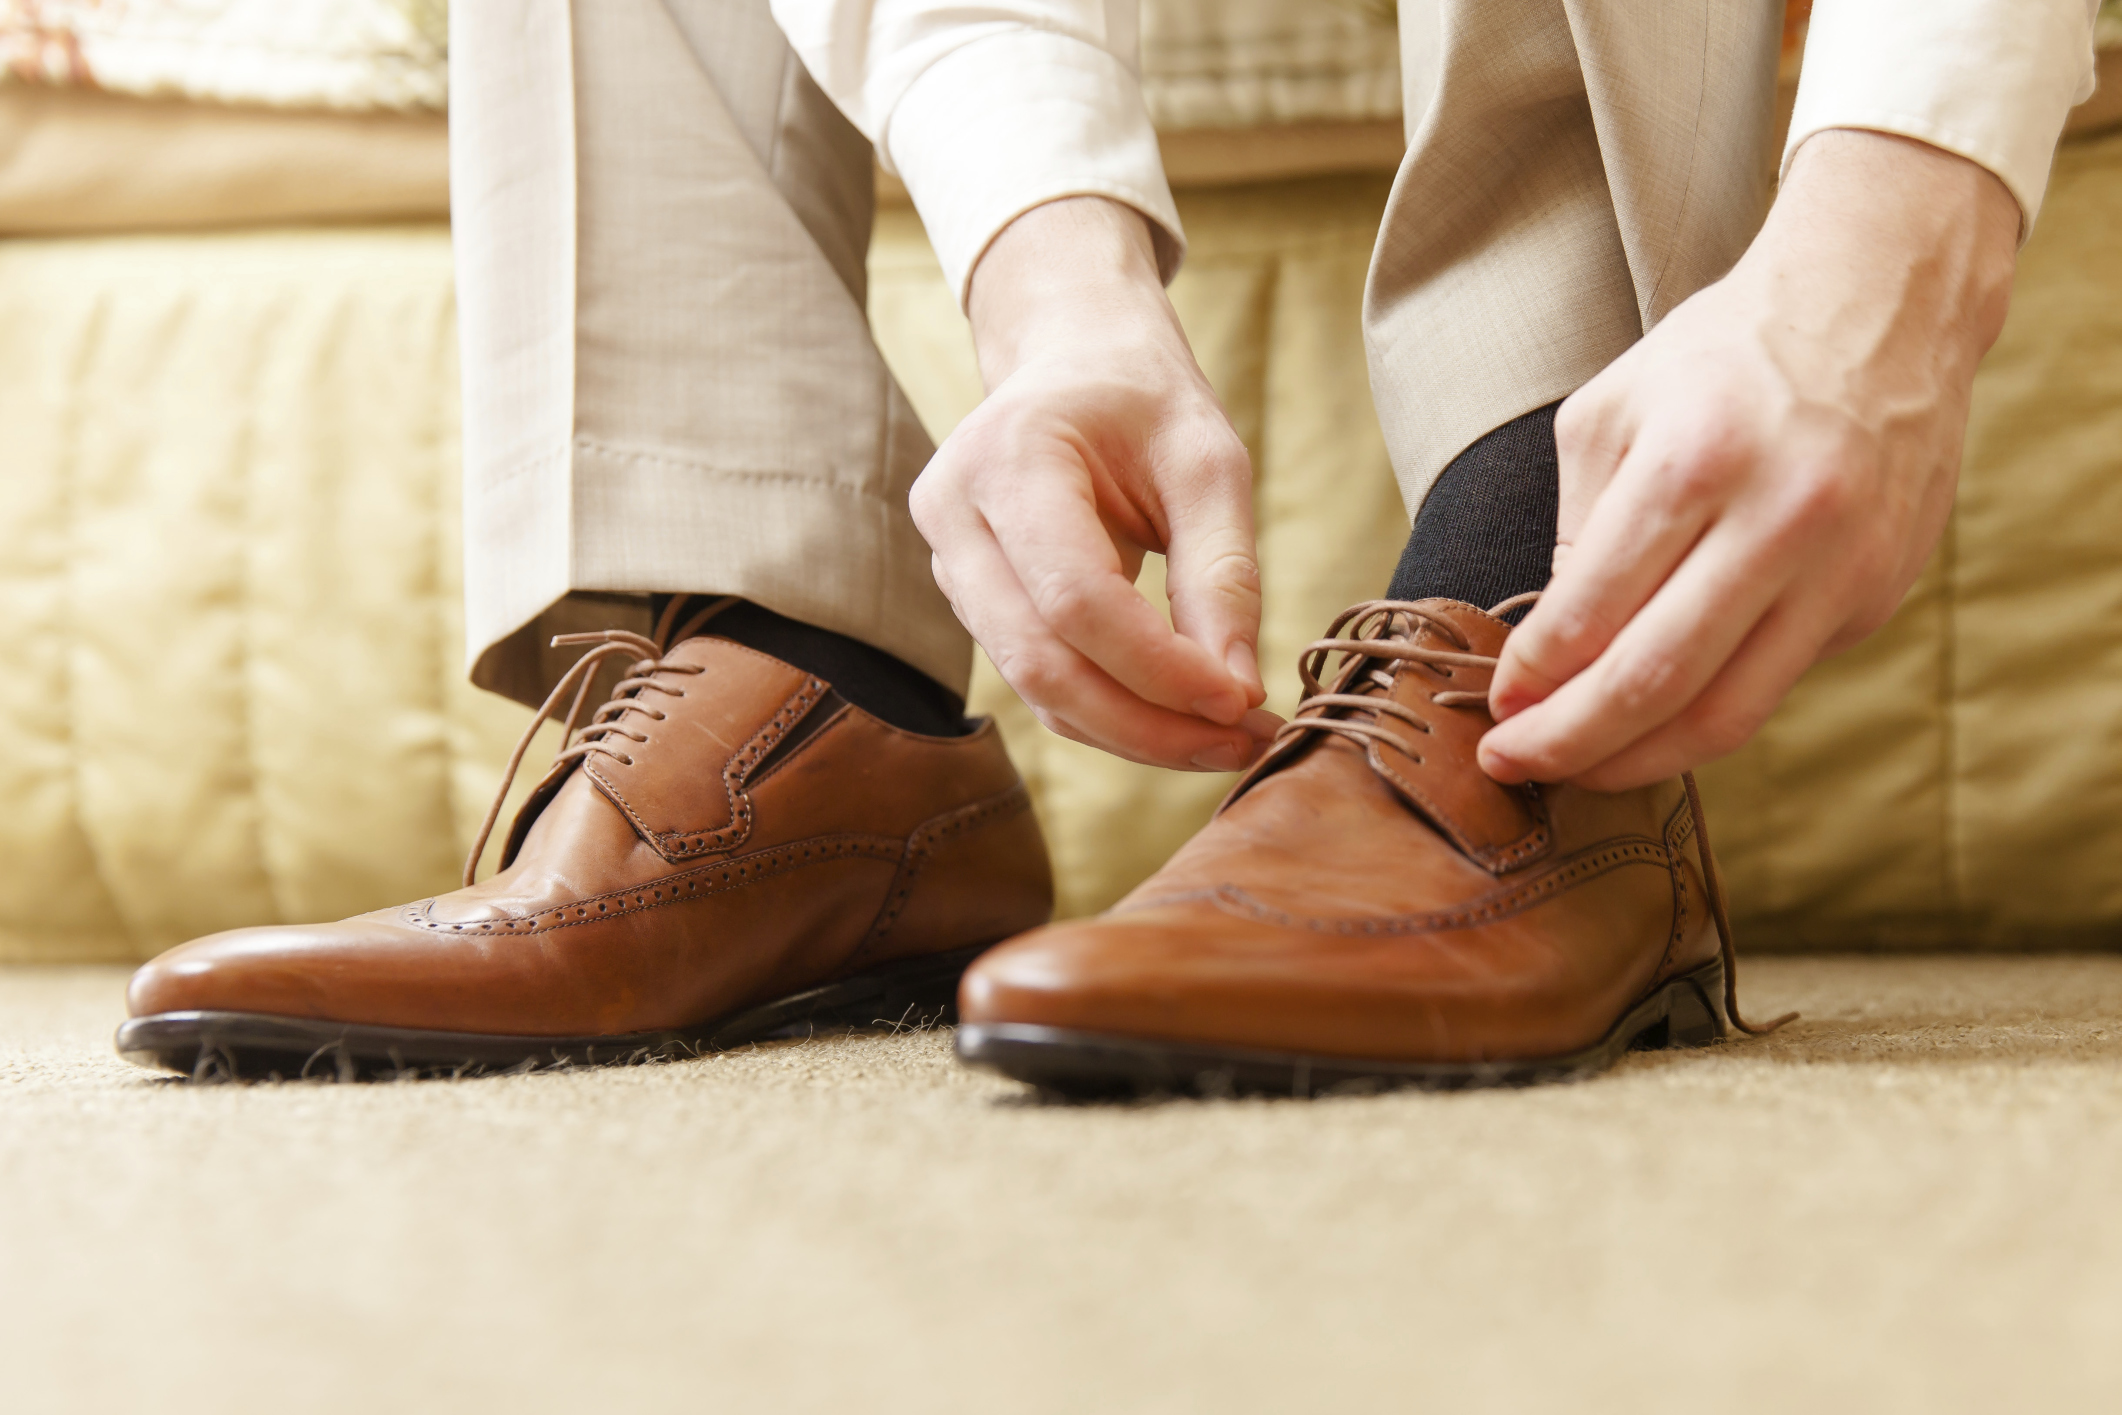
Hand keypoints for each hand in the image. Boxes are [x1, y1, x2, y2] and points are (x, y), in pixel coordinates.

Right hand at [910, 197, 1277, 770]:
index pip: (1074, 597)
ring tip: (1227, 741)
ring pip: (1036, 688)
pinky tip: (1181, 720)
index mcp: (1005, 459)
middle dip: (1147, 722)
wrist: (1074, 361)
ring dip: (1136, 733)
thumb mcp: (1207, 461)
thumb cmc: (1144, 401)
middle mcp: (953, 516)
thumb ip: (1222, 572)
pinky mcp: (973, 603)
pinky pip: (1040, 682)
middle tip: (1244, 746)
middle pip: (1041, 661)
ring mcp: (950, 564)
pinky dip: (1113, 715)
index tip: (1242, 701)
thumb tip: (1236, 693)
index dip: (1157, 665)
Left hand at [1481, 130, 2019, 790]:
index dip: (1530, 679)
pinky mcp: (1878, 595)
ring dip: (1634, 761)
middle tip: (1511, 763)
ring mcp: (1843, 566)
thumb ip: (1577, 533)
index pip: (1590, 613)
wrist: (1880, 305)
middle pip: (1653, 682)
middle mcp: (1780, 517)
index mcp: (1695, 461)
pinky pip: (1774, 684)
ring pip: (1725, 716)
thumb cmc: (1721, 358)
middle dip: (1566, 743)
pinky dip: (1703, 716)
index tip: (1494, 707)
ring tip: (1575, 770)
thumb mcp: (1613, 414)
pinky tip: (1655, 719)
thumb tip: (1547, 655)